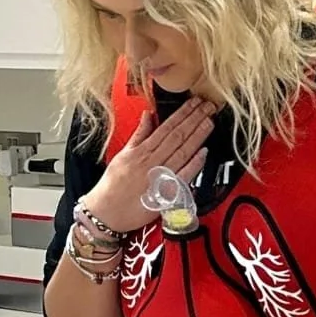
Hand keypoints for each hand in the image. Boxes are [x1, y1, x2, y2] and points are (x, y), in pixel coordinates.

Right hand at [84, 96, 214, 236]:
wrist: (106, 213)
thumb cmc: (112, 187)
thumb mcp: (123, 154)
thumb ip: (139, 135)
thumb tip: (148, 116)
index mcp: (141, 151)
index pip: (167, 127)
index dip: (183, 114)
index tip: (194, 103)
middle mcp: (152, 162)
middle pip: (178, 136)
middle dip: (195, 119)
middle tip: (208, 106)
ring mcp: (159, 177)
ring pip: (183, 152)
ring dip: (198, 136)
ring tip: (209, 121)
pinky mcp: (165, 193)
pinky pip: (183, 176)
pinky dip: (194, 164)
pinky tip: (204, 152)